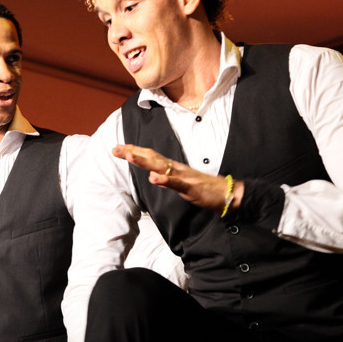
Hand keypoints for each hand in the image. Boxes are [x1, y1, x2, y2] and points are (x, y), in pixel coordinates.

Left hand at [112, 144, 242, 211]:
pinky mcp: (191, 188)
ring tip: (128, 156)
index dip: (134, 152)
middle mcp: (176, 168)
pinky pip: (176, 183)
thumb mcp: (181, 184)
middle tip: (115, 149)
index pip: (150, 157)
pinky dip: (164, 180)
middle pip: (151, 158)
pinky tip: (153, 178)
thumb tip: (153, 175)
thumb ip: (167, 179)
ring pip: (161, 167)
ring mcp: (183, 177)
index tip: (118, 148)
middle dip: (133, 153)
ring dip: (144, 161)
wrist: (227, 193)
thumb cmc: (205, 189)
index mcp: (173, 168)